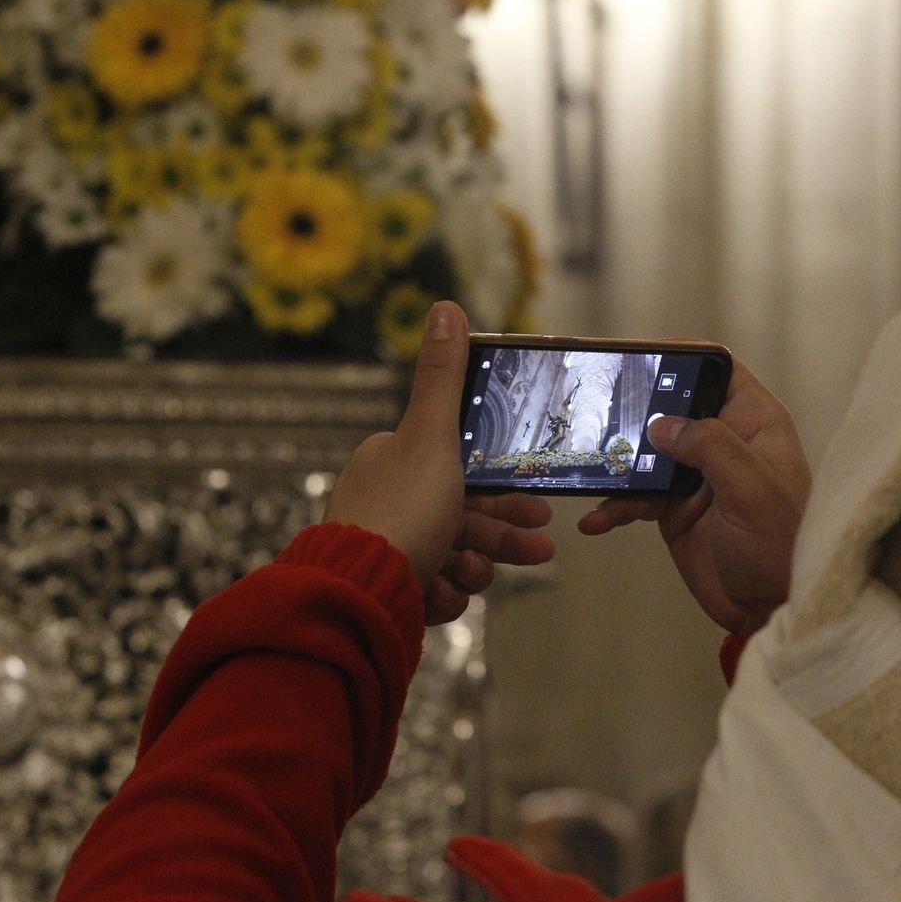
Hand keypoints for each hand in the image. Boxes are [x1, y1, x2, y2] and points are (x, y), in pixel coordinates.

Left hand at [325, 301, 555, 623]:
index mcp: (393, 462)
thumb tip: (445, 307)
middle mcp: (387, 503)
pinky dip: (445, 594)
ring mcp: (388, 550)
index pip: (460, 470)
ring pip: (455, 556)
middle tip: (540, 546)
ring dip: (476, 567)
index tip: (537, 504)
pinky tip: (444, 594)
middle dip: (502, 534)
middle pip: (465, 515)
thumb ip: (443, 378)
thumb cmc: (400, 512)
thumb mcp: (429, 436)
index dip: (503, 487)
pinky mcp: (389, 592)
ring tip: (477, 575)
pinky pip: (434, 590)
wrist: (359, 594)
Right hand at [578, 357, 809, 633]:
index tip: (642, 356)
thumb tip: (663, 423)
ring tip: (590, 470)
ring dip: (615, 462)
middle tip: (597, 411)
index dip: (683, 357)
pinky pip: (634, 497)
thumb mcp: (753, 492)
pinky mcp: (673, 509)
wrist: (770, 611)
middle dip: (635, 410)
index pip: (719, 371)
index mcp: (754, 424)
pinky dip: (613, 506)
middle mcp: (724, 443)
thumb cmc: (783, 548)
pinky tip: (596, 520)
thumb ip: (712, 448)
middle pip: (672, 407)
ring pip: (645, 451)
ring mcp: (695, 476)